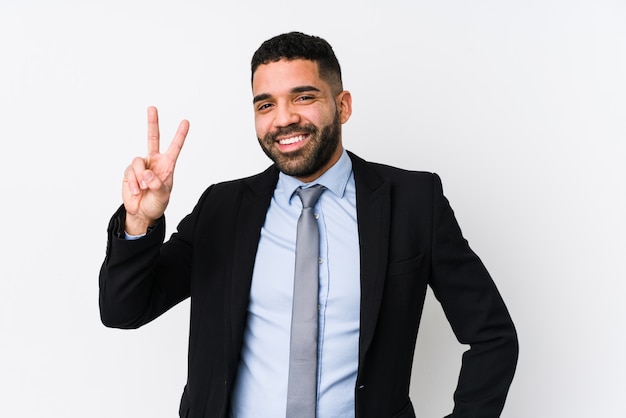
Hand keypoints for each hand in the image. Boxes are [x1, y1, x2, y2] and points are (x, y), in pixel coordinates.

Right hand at [122, 106, 188, 234]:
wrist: (142, 213)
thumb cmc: (157, 203)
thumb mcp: (162, 196)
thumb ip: (157, 185)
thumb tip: (147, 174)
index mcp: (167, 165)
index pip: (175, 147)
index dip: (180, 135)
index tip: (186, 122)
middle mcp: (154, 162)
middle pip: (152, 138)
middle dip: (152, 123)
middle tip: (152, 108)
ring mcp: (141, 166)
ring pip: (137, 162)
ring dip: (140, 177)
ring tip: (144, 188)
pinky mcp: (129, 172)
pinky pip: (129, 172)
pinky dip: (133, 183)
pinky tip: (136, 192)